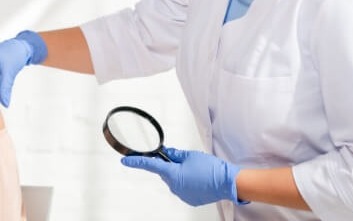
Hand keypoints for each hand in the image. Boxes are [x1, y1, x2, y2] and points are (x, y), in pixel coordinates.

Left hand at [121, 147, 246, 206]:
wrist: (228, 183)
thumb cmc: (211, 169)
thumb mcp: (190, 155)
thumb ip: (175, 154)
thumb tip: (166, 154)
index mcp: (172, 174)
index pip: (150, 165)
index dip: (136, 162)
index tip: (125, 160)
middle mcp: (174, 186)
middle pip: (165, 172)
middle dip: (170, 165)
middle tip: (184, 161)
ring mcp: (182, 194)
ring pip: (174, 180)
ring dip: (180, 174)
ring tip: (195, 170)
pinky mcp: (189, 199)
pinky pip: (182, 188)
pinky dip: (186, 182)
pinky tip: (197, 178)